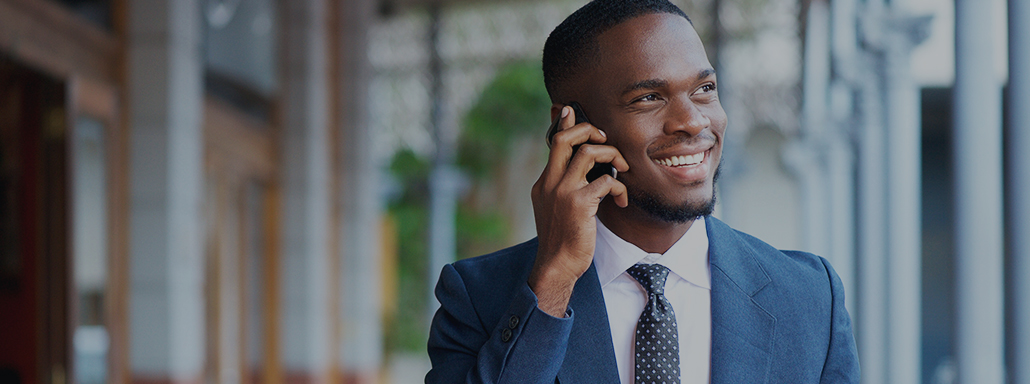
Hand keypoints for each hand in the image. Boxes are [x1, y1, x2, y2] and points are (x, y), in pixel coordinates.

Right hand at [529, 105, 628, 316]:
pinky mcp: (579, 203)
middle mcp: (550, 183)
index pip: (554, 144)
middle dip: (589, 130)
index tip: (570, 110)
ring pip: (589, 153)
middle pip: (565, 138)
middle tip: (605, 139)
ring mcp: (563, 192)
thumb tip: (583, 171)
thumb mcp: (557, 209)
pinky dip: (619, 187)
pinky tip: (621, 200)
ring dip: (612, 156)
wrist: (557, 265)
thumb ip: (564, 188)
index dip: (563, 124)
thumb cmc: (563, 239)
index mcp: (544, 183)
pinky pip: (606, 181)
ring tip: (622, 170)